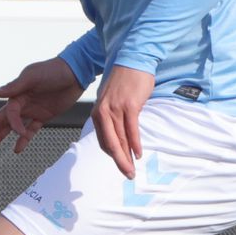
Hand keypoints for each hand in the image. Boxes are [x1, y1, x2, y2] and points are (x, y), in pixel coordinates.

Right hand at [0, 58, 85, 154]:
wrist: (76, 73)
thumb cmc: (53, 70)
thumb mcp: (33, 76)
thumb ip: (13, 86)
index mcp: (17, 94)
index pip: (8, 113)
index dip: (11, 123)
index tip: (18, 131)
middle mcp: (22, 103)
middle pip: (2, 121)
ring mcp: (32, 110)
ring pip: (13, 127)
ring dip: (1, 137)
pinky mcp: (44, 116)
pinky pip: (32, 130)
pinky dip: (24, 140)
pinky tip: (16, 149)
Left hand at [91, 64, 154, 178]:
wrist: (132, 59)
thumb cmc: (124, 80)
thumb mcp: (111, 99)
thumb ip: (112, 115)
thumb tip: (119, 133)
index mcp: (98, 112)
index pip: (104, 140)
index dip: (113, 155)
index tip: (120, 163)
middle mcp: (103, 112)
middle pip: (110, 144)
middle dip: (118, 162)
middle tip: (127, 175)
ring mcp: (116, 109)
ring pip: (120, 140)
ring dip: (126, 158)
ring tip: (132, 170)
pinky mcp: (129, 105)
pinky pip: (132, 130)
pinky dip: (135, 143)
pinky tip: (138, 154)